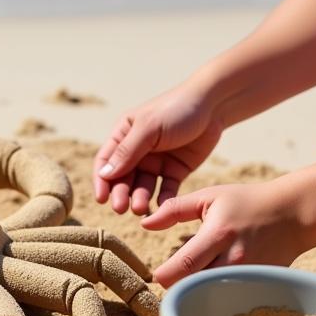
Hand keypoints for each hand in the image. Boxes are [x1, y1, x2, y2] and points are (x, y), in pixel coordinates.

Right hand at [93, 85, 223, 215]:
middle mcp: (137, 150)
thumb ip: (127, 151)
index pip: (106, 161)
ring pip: (143, 186)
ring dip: (139, 198)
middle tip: (121, 209)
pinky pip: (166, 189)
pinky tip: (162, 207)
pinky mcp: (175, 170)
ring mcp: (156, 162)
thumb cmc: (176, 109)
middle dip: (121, 193)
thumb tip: (105, 174)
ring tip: (141, 209)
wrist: (213, 106)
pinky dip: (163, 199)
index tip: (101, 199)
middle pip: (123, 177)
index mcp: (124, 135)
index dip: (102, 181)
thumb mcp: (149, 128)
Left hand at [142, 181, 308, 287]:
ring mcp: (248, 276)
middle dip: (178, 287)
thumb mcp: (208, 197)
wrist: (293, 214)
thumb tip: (144, 223)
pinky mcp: (258, 285)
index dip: (164, 275)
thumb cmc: (246, 202)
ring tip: (193, 280)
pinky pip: (231, 296)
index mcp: (217, 236)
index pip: (183, 266)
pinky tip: (213, 284)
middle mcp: (233, 260)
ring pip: (212, 295)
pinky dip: (218, 293)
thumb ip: (174, 209)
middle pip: (194, 287)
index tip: (156, 275)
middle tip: (173, 278)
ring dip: (198, 291)